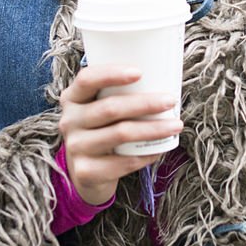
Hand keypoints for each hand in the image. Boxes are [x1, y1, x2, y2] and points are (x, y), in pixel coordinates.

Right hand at [58, 64, 182, 205]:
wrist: (87, 173)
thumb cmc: (103, 130)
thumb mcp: (100, 107)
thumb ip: (118, 93)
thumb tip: (163, 79)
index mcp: (72, 98)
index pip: (87, 79)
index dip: (111, 74)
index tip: (140, 72)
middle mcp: (69, 121)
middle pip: (110, 108)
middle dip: (145, 103)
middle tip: (170, 100)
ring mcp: (76, 147)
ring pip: (121, 134)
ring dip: (153, 129)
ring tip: (175, 125)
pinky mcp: (86, 171)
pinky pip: (123, 162)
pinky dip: (146, 154)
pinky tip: (160, 149)